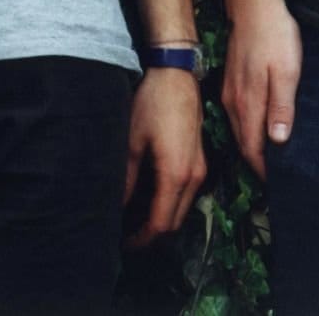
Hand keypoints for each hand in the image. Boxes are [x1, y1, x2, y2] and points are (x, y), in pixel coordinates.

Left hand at [124, 65, 205, 246]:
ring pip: (182, 208)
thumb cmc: (152, 103)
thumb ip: (128, 179)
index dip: (143, 239)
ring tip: (133, 219)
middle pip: (175, 222)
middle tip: (126, 235)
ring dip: (162, 219)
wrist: (175, 74)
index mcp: (176, 175)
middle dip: (152, 234)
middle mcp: (194, 177)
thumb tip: (118, 205)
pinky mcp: (199, 159)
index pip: (162, 223)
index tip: (124, 244)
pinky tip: (148, 197)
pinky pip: (186, 192)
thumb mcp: (132, 142)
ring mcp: (200, 168)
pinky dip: (169, 202)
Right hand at [219, 2, 300, 180]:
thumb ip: (281, 107)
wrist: (254, 7)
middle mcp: (234, 102)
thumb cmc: (275, 38)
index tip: (278, 186)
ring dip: (252, 146)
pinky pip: (238, 116)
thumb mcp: (286, 72)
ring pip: (239, 130)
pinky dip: (248, 129)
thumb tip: (278, 141)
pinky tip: (261, 129)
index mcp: (248, 104)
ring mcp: (230, 92)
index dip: (264, 170)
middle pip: (243, 143)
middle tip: (277, 179)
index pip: (252, 149)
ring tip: (271, 160)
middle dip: (257, 163)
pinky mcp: (231, 82)